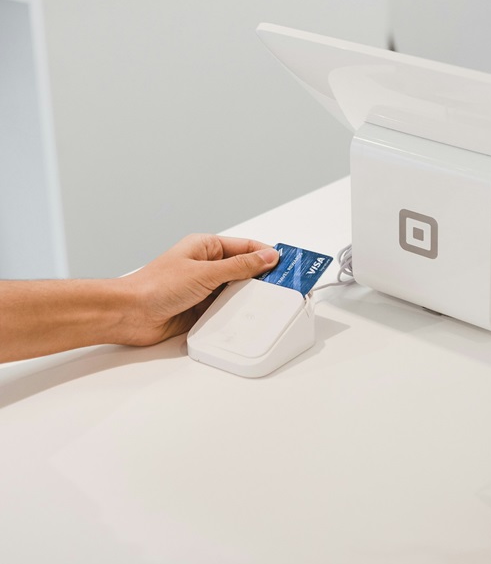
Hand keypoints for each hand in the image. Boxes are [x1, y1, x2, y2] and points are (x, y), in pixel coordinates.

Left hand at [117, 234, 278, 345]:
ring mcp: (204, 289)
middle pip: (244, 270)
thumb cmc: (156, 286)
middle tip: (283, 287)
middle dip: (261, 278)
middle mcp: (206, 266)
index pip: (246, 247)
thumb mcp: (205, 272)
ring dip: (247, 298)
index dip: (267, 254)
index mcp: (206, 247)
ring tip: (265, 303)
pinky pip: (226, 310)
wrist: (130, 315)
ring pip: (236, 292)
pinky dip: (235, 313)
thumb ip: (240, 266)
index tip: (288, 264)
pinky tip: (244, 317)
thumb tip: (267, 256)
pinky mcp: (201, 310)